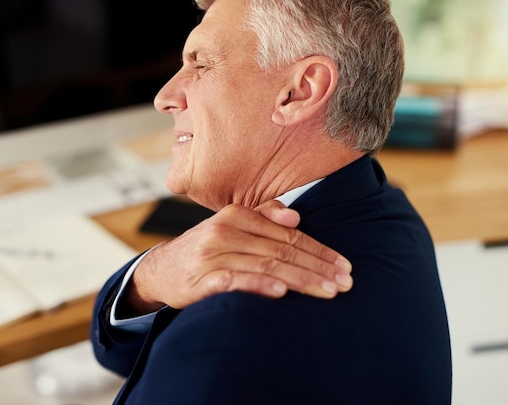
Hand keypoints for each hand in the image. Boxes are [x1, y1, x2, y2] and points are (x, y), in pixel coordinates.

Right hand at [128, 200, 351, 311]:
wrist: (162, 269)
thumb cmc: (207, 249)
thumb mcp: (231, 226)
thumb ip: (263, 217)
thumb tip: (296, 217)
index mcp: (237, 215)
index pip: (288, 234)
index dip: (319, 250)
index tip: (344, 266)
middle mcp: (225, 230)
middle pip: (282, 250)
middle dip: (318, 267)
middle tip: (345, 283)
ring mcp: (213, 254)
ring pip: (266, 264)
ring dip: (300, 279)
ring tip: (327, 291)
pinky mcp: (202, 278)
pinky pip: (236, 280)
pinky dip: (260, 284)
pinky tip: (282, 292)